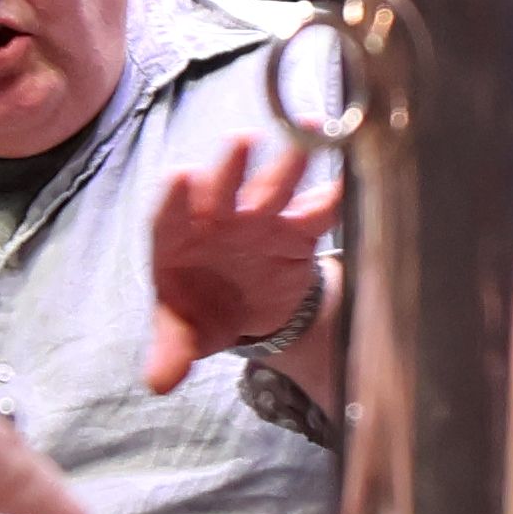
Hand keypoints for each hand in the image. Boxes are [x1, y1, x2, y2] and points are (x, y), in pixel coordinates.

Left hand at [142, 131, 341, 395]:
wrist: (245, 311)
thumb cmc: (201, 312)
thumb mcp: (184, 334)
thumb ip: (172, 350)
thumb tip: (157, 382)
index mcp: (177, 238)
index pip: (170, 215)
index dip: (175, 198)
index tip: (180, 176)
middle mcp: (217, 218)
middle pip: (221, 188)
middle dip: (230, 168)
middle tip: (241, 141)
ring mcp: (259, 218)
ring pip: (272, 186)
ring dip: (289, 162)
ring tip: (309, 131)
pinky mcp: (296, 229)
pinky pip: (318, 210)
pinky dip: (336, 195)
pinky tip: (354, 178)